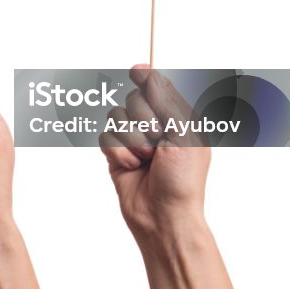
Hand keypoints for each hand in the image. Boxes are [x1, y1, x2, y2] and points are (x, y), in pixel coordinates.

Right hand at [100, 65, 209, 236]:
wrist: (164, 217)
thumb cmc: (182, 180)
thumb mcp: (183, 134)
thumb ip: (165, 100)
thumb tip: (147, 71)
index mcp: (178, 118)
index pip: (157, 87)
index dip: (145, 78)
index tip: (136, 71)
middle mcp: (155, 126)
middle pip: (133, 99)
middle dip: (143, 120)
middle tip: (157, 141)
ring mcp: (134, 140)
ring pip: (116, 117)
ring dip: (131, 140)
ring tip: (146, 160)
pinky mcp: (117, 154)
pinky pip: (106, 137)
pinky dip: (118, 153)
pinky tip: (132, 168)